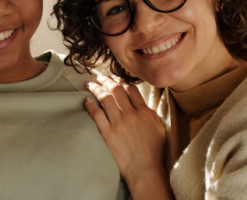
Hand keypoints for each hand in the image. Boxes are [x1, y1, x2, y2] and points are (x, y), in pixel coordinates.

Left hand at [84, 75, 172, 198]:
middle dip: (107, 80)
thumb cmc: (154, 152)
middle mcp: (131, 115)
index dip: (122, 82)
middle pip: (116, 91)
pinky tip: (87, 100)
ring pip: (105, 99)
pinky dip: (91, 105)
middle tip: (100, 77)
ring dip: (96, 88)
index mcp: (145, 113)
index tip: (116, 80)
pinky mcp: (108, 134)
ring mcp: (119, 124)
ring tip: (91, 84)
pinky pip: (96, 115)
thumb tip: (144, 105)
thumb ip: (152, 115)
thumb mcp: (160, 130)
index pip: (132, 90)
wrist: (144, 170)